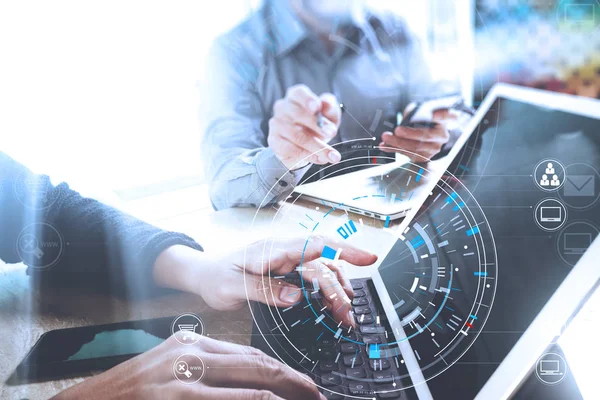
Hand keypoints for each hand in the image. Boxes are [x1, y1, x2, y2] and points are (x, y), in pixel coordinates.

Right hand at [54, 333, 325, 399]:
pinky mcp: (178, 396)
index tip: (302, 382)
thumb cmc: (133, 391)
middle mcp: (192, 353)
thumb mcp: (171, 369)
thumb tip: (250, 385)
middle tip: (316, 394)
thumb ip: (208, 371)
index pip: (249, 353)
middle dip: (294, 380)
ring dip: (285, 395)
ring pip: (252, 383)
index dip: (281, 369)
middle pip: (257, 363)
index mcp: (192, 343)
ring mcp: (185, 377)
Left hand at [153, 237, 377, 326]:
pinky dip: (326, 290)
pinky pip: (313, 278)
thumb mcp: (232, 286)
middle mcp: (284, 252)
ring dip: (337, 290)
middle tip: (348, 315)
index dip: (343, 250)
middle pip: (322, 264)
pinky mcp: (286, 270)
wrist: (204, 273)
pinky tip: (333, 303)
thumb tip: (296, 296)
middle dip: (340, 287)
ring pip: (322, 271)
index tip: (366, 258)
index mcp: (272, 249)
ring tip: (346, 313)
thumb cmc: (215, 277)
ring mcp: (286, 260)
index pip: (314, 245)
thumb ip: (263, 290)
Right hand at [267, 84, 341, 169]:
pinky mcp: (274, 141)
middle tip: (332, 134)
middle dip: (318, 126)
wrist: (303, 147)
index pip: (299, 93)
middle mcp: (283, 107)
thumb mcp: (329, 116)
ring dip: (317, 147)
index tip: (317, 108)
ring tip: (332, 155)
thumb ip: (330, 107)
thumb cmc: (317, 126)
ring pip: (297, 136)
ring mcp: (276, 124)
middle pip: (298, 115)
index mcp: (296, 96)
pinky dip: (308, 156)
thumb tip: (326, 104)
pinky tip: (319, 159)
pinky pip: (291, 149)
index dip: (308, 100)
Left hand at [379, 103, 449, 161]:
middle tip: (397, 130)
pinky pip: (408, 154)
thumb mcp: (419, 111)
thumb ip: (415, 111)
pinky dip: (394, 149)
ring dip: (398, 143)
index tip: (434, 114)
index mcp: (444, 120)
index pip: (449, 116)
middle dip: (410, 133)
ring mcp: (435, 148)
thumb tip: (406, 118)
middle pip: (427, 135)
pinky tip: (385, 146)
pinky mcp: (424, 156)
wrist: (423, 134)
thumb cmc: (421, 119)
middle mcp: (442, 135)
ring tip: (386, 137)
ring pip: (416, 147)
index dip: (442, 115)